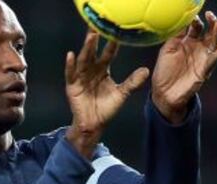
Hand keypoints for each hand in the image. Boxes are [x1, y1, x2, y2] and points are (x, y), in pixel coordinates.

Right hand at [65, 30, 148, 157]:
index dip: (112, 45)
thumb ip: (132, 82)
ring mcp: (81, 77)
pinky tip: (70, 55)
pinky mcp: (72, 86)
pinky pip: (70, 73)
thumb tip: (146, 70)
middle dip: (95, 40)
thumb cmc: (106, 109)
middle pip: (93, 52)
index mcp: (103, 70)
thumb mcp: (122, 95)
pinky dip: (70, 65)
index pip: (108, 54)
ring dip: (86, 48)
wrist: (94, 125)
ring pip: (83, 60)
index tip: (117, 33)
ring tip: (90, 37)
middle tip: (98, 26)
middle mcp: (91, 70)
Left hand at [152, 11, 216, 123]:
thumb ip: (175, 37)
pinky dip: (216, 56)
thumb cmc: (164, 72)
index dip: (196, 20)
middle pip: (209, 32)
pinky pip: (212, 63)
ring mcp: (202, 60)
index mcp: (188, 43)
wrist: (163, 93)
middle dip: (211, 23)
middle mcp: (197, 49)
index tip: (193, 17)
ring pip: (214, 44)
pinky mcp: (203, 72)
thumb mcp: (167, 51)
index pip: (196, 27)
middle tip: (210, 16)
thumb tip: (182, 23)